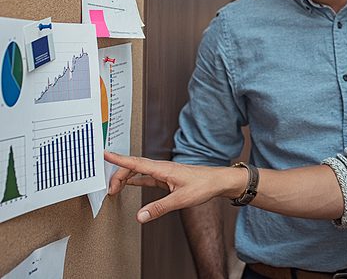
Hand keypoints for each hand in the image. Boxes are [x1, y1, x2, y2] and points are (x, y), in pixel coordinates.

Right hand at [105, 151, 242, 223]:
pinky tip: (130, 183)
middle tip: (109, 189)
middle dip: (118, 175)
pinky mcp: (167, 178)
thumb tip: (140, 216)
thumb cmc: (204, 186)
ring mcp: (164, 172)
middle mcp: (162, 168)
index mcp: (163, 169)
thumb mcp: (181, 199)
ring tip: (114, 188)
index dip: (118, 159)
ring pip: (139, 171)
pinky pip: (147, 177)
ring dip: (126, 177)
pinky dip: (136, 180)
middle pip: (134, 167)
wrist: (218, 181)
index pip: (136, 163)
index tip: (104, 154)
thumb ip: (159, 208)